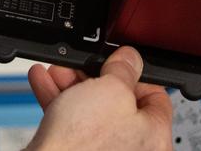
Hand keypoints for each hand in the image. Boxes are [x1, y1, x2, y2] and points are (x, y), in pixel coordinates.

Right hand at [24, 46, 173, 150]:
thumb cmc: (83, 144)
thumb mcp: (110, 90)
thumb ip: (124, 70)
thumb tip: (130, 59)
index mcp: (154, 137)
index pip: (155, 98)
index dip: (135, 74)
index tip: (118, 62)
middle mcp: (133, 149)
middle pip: (118, 101)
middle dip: (93, 76)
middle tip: (81, 64)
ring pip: (91, 110)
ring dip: (71, 85)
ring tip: (57, 71)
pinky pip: (73, 123)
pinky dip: (58, 102)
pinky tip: (44, 83)